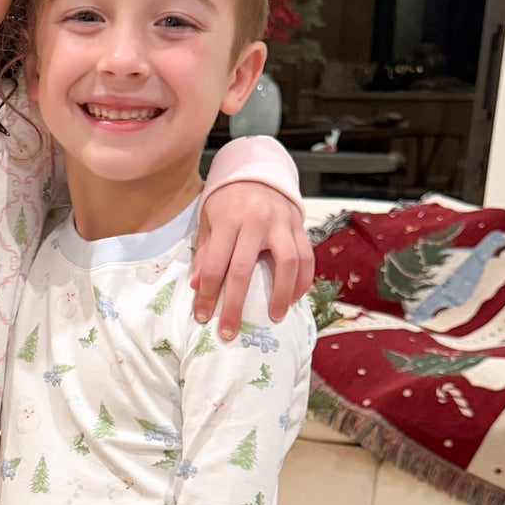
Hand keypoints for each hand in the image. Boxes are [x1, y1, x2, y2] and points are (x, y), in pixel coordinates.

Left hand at [192, 180, 313, 334]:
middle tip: (229, 332)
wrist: (259, 171)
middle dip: (235, 306)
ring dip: (280, 294)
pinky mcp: (300, 226)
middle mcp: (256, 221)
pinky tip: (294, 298)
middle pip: (244, 270)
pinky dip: (302, 280)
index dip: (208, 294)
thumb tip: (197, 285)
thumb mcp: (209, 219)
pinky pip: (306, 256)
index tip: (202, 317)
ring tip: (274, 316)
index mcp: (229, 219)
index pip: (216, 264)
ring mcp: (282, 223)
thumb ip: (205, 251)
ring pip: (286, 263)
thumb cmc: (229, 200)